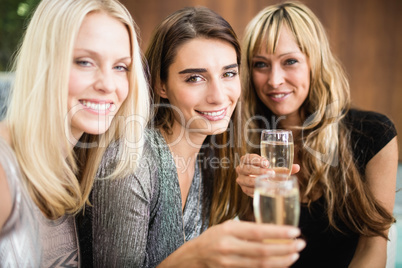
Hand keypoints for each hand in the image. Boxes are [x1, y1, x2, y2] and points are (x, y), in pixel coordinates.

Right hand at [159, 220, 304, 267]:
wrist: (193, 258)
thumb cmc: (213, 238)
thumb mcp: (228, 226)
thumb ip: (247, 229)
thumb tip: (274, 230)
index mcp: (228, 231)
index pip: (258, 232)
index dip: (278, 233)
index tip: (295, 231)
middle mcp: (229, 248)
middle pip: (262, 251)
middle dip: (285, 249)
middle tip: (300, 244)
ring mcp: (230, 263)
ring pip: (261, 265)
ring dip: (282, 260)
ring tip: (295, 254)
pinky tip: (282, 263)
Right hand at [236, 154, 299, 196]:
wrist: (258, 181)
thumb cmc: (266, 172)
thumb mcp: (273, 168)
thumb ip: (283, 168)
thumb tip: (297, 167)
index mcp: (246, 160)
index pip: (248, 158)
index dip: (256, 160)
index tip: (267, 162)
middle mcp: (241, 169)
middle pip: (247, 168)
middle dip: (258, 171)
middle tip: (271, 172)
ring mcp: (241, 179)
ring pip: (246, 180)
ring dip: (257, 180)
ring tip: (268, 181)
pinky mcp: (244, 189)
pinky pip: (248, 190)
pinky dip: (256, 189)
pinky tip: (264, 189)